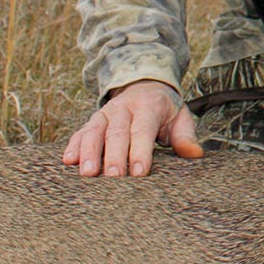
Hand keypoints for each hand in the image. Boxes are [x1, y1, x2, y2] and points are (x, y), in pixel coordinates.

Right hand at [61, 79, 203, 176]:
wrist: (145, 85)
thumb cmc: (165, 109)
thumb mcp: (181, 117)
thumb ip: (185, 136)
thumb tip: (195, 154)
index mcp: (148, 107)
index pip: (143, 130)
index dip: (141, 151)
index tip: (140, 172)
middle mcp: (124, 108)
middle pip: (117, 133)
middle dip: (114, 156)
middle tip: (113, 178)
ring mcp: (105, 113)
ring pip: (94, 131)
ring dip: (89, 152)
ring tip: (88, 173)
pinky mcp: (92, 121)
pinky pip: (80, 132)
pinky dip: (74, 145)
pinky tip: (68, 160)